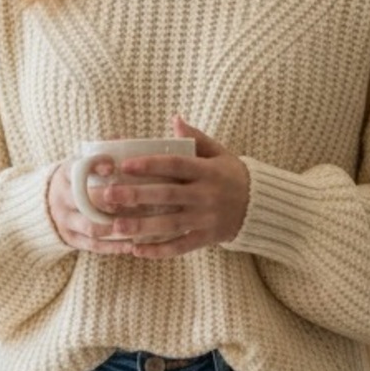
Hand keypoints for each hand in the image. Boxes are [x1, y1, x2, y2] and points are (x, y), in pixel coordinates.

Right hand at [47, 154, 136, 254]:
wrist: (44, 204)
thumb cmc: (74, 180)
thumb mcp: (79, 164)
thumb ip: (98, 153)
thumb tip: (123, 138)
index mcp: (66, 174)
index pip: (77, 167)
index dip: (94, 165)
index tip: (112, 166)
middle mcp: (62, 197)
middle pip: (84, 200)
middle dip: (108, 200)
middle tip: (131, 199)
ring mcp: (65, 220)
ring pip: (90, 226)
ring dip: (113, 226)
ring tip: (135, 225)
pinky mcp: (71, 239)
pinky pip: (93, 245)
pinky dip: (113, 246)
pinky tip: (132, 244)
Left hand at [104, 116, 249, 257]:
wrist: (261, 205)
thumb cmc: (232, 174)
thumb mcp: (219, 152)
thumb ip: (196, 138)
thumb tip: (174, 119)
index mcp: (207, 171)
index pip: (176, 165)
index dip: (150, 164)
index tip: (125, 164)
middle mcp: (206, 195)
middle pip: (167, 195)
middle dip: (136, 195)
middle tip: (108, 195)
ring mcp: (206, 219)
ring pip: (170, 223)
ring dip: (142, 226)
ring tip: (116, 225)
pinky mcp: (207, 238)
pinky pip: (181, 246)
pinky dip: (159, 250)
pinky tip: (137, 250)